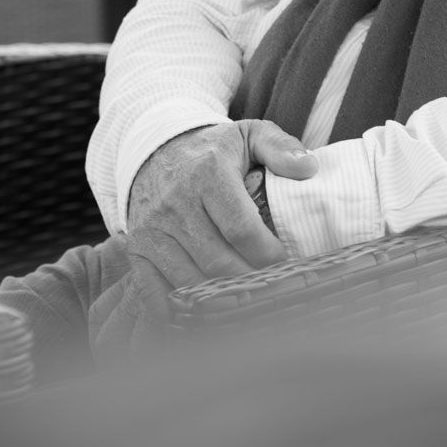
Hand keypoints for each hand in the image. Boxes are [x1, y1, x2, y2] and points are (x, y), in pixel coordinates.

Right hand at [126, 119, 318, 317]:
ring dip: (220, 299)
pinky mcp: (138, 249)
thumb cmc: (214, 149)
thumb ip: (281, 147)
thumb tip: (309, 168)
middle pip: (217, 260)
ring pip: (188, 280)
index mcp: (208, 173)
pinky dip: (178, 310)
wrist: (157, 149)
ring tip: (248, 302)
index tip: (285, 262)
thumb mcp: (250, 134)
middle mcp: (175, 203)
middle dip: (249, 281)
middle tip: (272, 290)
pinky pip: (153, 292)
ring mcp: (152, 229)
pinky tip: (206, 312)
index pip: (240, 226)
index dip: (266, 253)